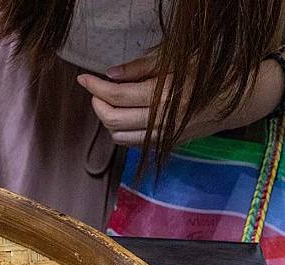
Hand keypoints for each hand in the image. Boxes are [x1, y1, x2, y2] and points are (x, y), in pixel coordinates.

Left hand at [77, 55, 282, 145]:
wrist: (239, 101)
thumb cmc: (208, 74)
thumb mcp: (177, 61)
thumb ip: (141, 68)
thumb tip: (110, 74)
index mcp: (164, 95)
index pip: (116, 96)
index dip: (95, 87)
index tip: (84, 79)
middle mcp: (162, 120)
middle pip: (112, 119)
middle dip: (97, 104)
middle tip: (95, 90)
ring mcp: (164, 136)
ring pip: (119, 136)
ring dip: (107, 120)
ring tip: (108, 102)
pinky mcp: (166, 145)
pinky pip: (133, 144)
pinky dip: (121, 132)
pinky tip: (123, 116)